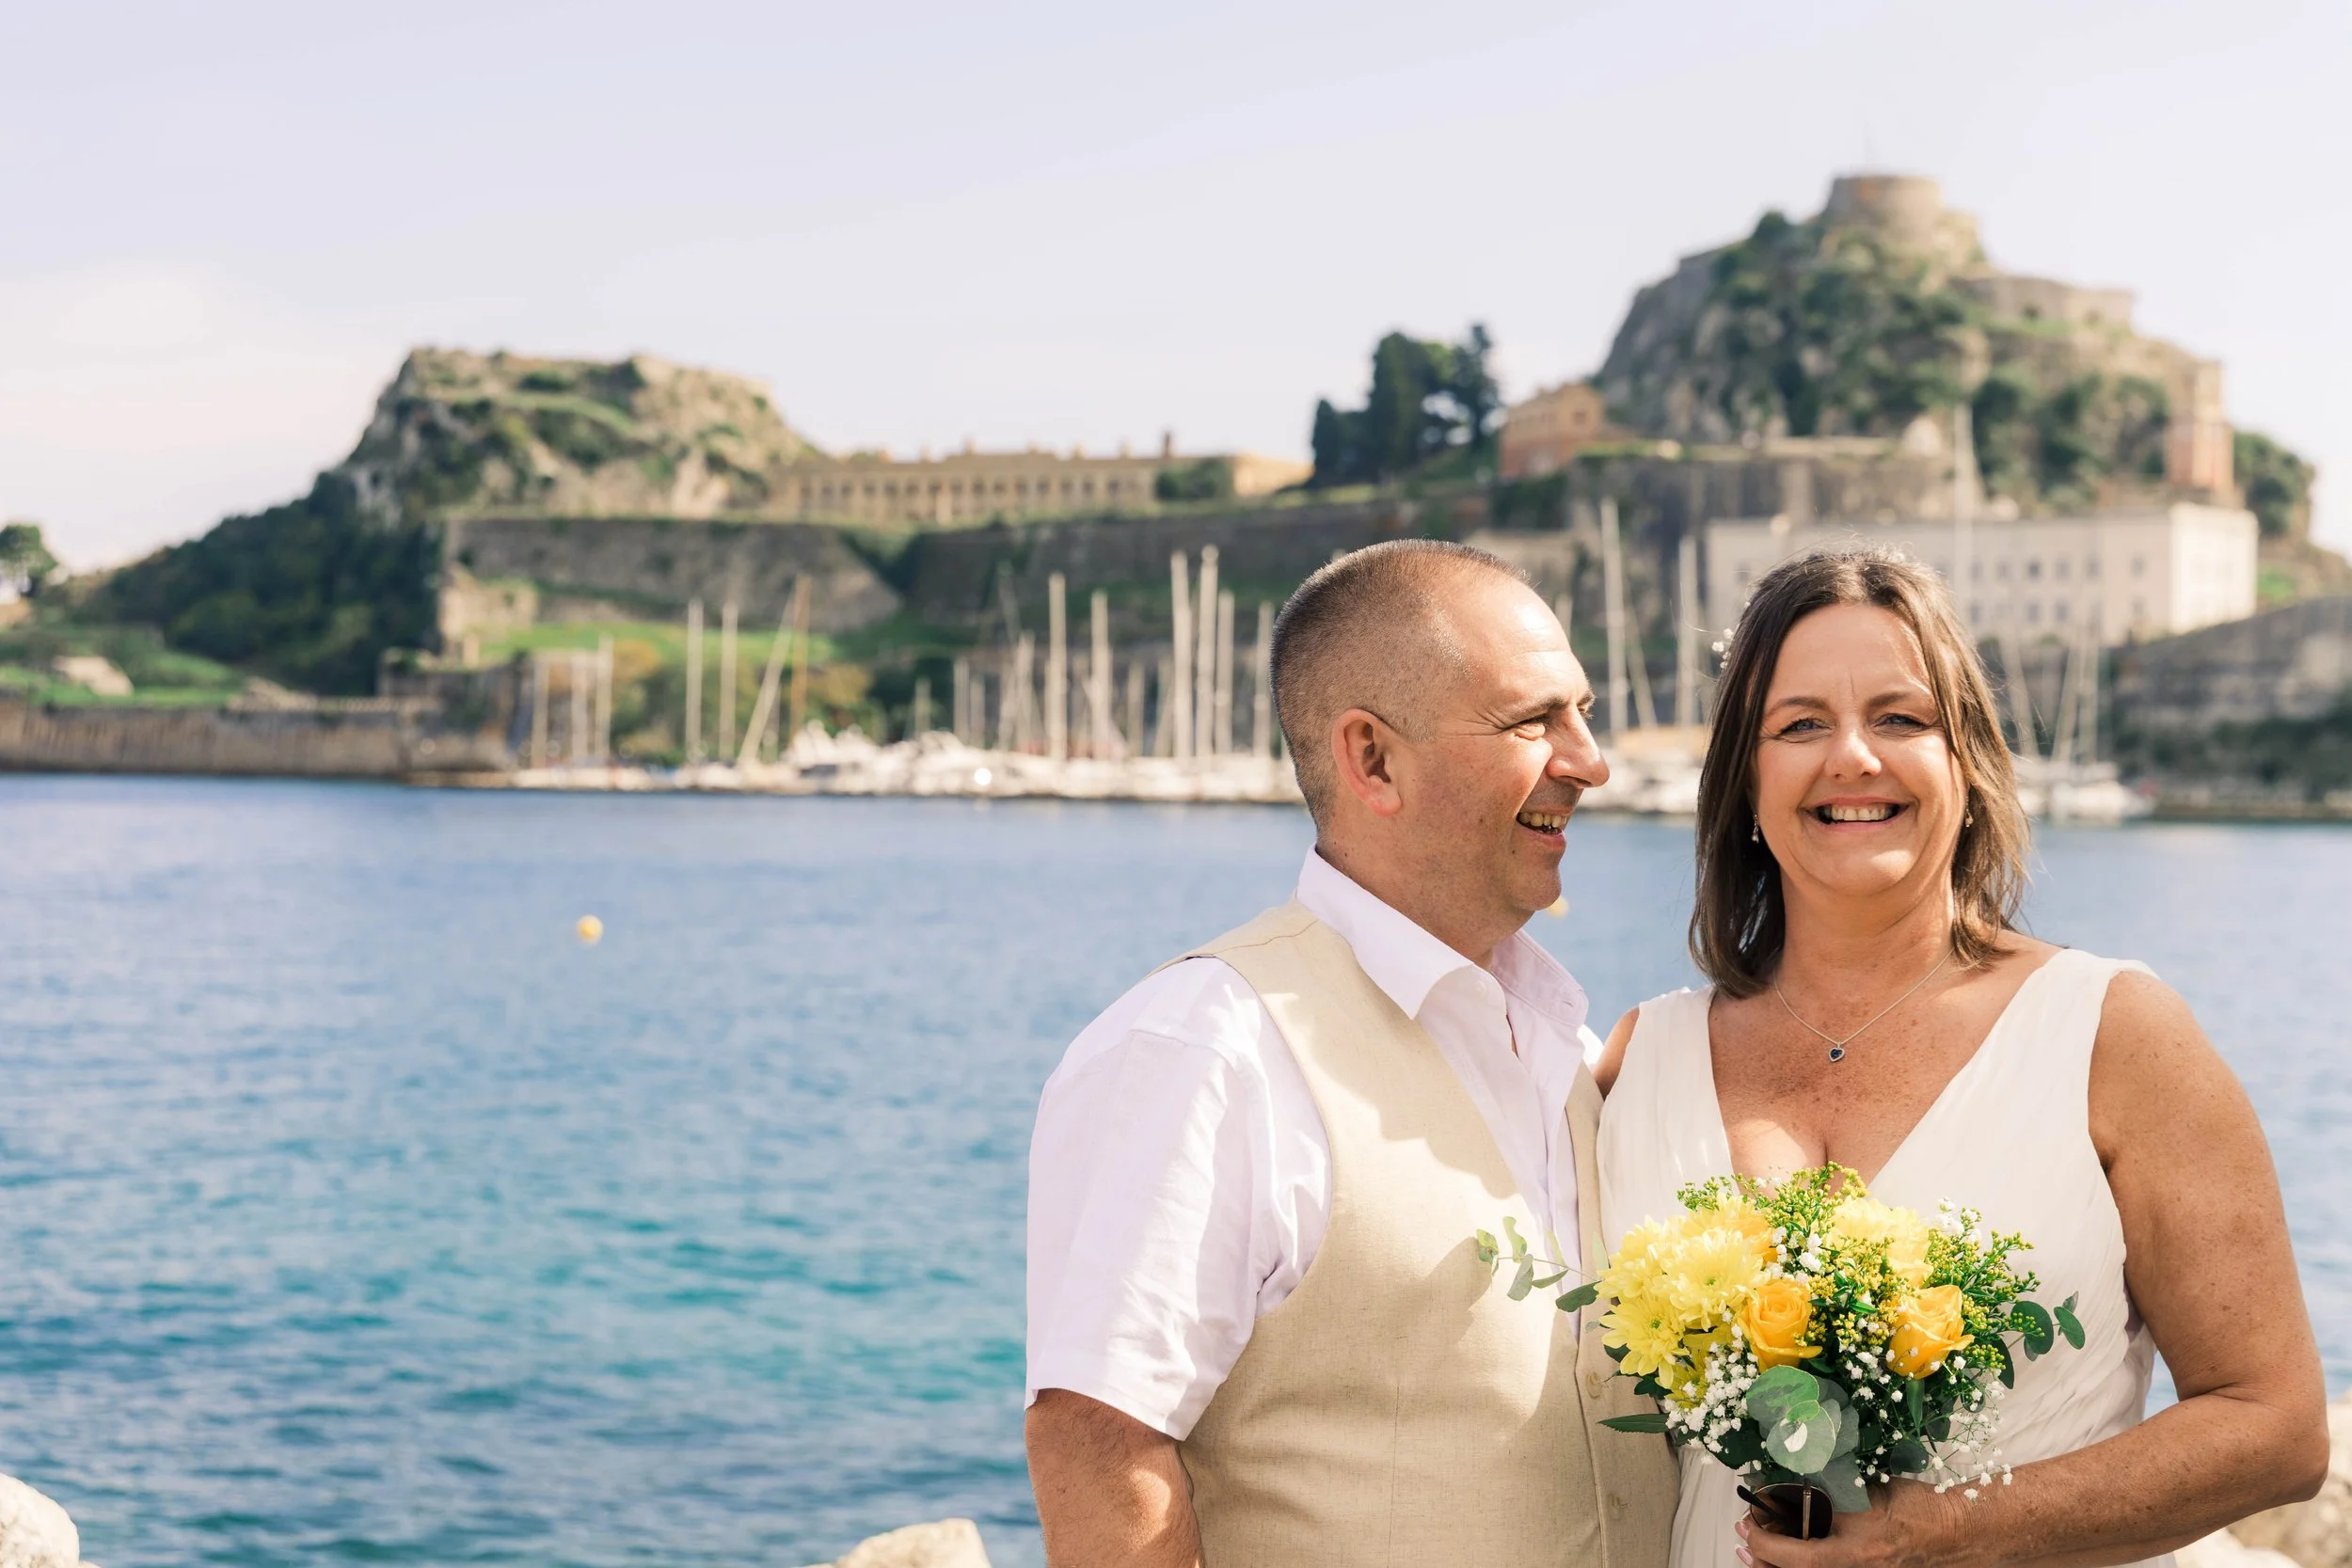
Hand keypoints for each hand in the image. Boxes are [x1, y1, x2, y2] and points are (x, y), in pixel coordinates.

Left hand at [1738, 1481, 1969, 1567]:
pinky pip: (1828, 1567)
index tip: (1746, 1523)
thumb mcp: (1864, 1491)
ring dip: (1783, 1561)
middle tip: (1745, 1536)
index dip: (1761, 1542)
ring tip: (1761, 1546)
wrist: (1957, 1529)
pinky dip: (1807, 1559)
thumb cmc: (1916, 1507)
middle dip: (1764, 1560)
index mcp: (1848, 1556)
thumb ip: (1827, 1490)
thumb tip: (1789, 1480)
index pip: (1789, 1557)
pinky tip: (1799, 1543)